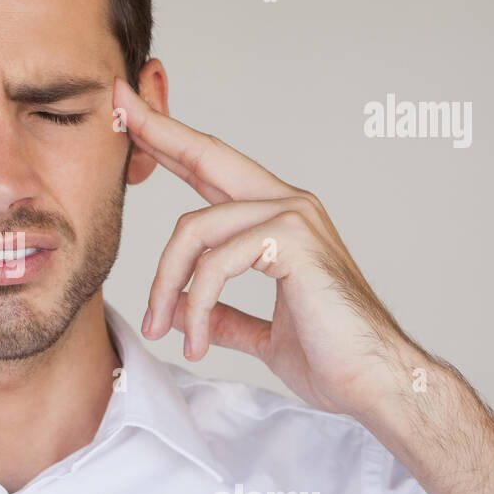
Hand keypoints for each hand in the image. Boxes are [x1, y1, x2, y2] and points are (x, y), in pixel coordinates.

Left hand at [115, 77, 412, 419]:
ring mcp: (294, 217)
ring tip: (159, 328)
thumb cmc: (333, 359)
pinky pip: (216, 263)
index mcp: (279, 219)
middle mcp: (288, 205)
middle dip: (156, 131)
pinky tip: (195, 341)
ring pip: (194, 230)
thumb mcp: (264, 334)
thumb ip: (227, 317)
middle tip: (116, 108)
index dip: (171, 141)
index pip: (212, 169)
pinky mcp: (293, 241)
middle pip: (205, 155)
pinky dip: (195, 306)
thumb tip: (187, 316)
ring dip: (166, 285)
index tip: (131, 115)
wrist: (377, 385)